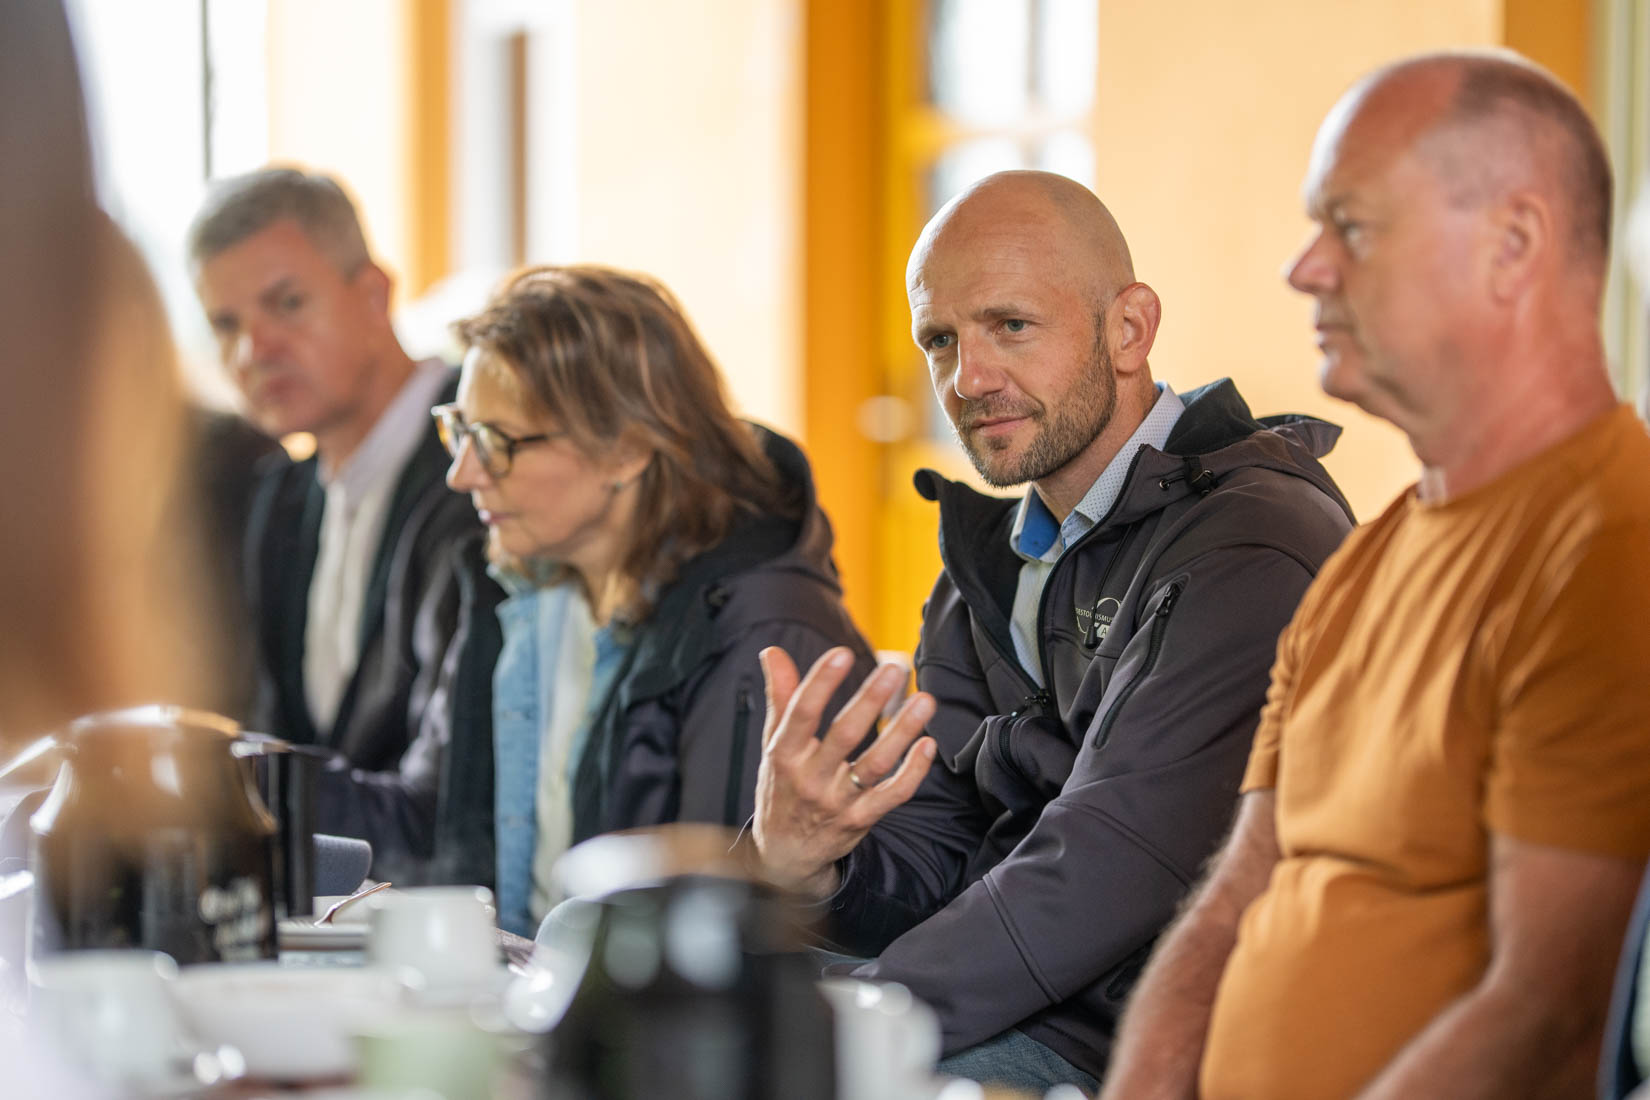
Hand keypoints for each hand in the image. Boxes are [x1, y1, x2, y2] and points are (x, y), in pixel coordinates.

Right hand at [751, 646, 936, 897]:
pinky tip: (928, 744)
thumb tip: (773, 651)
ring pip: (875, 764)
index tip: (841, 654)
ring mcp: (838, 801)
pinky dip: (913, 771)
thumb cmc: (782, 788)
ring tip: (925, 700)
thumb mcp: (773, 744)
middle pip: (844, 735)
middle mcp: (810, 778)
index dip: (820, 683)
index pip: (801, 714)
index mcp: (784, 754)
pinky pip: (893, 795)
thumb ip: (780, 697)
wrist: (785, 855)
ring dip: (902, 731)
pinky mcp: (861, 819)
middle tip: (894, 668)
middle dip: (870, 700)